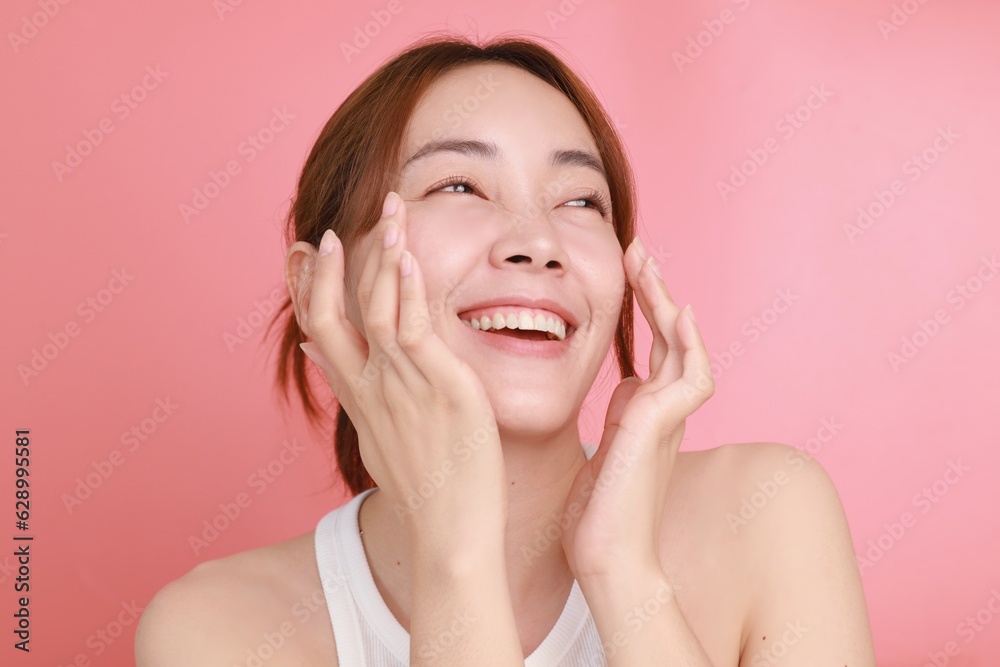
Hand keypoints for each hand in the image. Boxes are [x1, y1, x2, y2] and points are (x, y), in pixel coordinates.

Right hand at [288, 192, 507, 551]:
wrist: (448, 535)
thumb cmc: (423, 489)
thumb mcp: (374, 437)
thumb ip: (350, 392)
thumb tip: (318, 358)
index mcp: (357, 397)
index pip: (318, 331)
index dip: (307, 289)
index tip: (304, 253)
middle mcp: (369, 387)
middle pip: (330, 315)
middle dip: (329, 267)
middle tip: (332, 229)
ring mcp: (401, 385)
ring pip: (376, 308)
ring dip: (379, 256)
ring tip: (388, 212)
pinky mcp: (439, 387)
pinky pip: (414, 328)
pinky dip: (408, 288)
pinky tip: (409, 256)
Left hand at [560, 238, 713, 581]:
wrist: (606, 561)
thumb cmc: (596, 519)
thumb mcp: (598, 454)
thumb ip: (611, 419)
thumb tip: (618, 386)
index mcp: (643, 416)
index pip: (651, 351)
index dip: (643, 312)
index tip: (625, 276)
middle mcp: (661, 413)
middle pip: (670, 339)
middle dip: (655, 294)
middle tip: (639, 252)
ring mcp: (667, 420)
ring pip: (682, 348)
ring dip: (667, 303)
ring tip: (647, 263)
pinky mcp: (661, 427)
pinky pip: (690, 375)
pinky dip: (687, 343)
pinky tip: (676, 311)